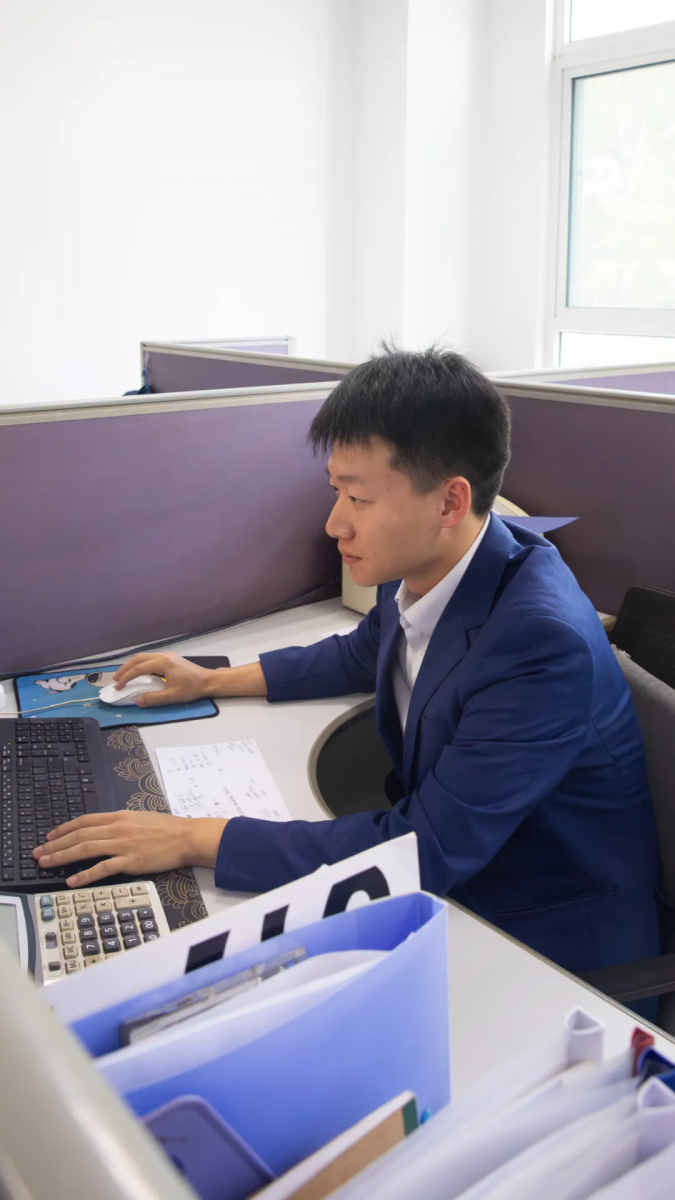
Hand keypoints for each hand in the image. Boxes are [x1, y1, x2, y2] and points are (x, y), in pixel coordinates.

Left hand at [32, 810, 227, 886]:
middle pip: (79, 835)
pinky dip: (84, 875)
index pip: (84, 821)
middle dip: (55, 844)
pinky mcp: (130, 860)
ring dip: (62, 857)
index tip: (50, 837)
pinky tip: (72, 881)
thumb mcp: (140, 818)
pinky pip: (102, 868)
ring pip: (85, 848)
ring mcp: (123, 844)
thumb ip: (122, 824)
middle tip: (38, 853)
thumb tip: (106, 831)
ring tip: (46, 864)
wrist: (186, 837)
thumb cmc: (168, 829)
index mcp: (119, 817)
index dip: (64, 829)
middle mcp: (117, 828)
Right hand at [112, 652, 215, 706]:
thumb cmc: (192, 688)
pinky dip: (140, 665)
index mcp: (163, 662)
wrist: (209, 681)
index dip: (126, 677)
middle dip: (125, 668)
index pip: (139, 668)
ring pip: (144, 657)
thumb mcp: (172, 696)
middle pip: (138, 658)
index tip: (118, 686)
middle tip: (115, 679)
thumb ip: (153, 698)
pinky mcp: (170, 659)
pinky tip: (138, 673)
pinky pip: (150, 660)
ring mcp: (167, 656)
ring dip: (132, 666)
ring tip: (123, 676)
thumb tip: (137, 700)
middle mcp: (163, 656)